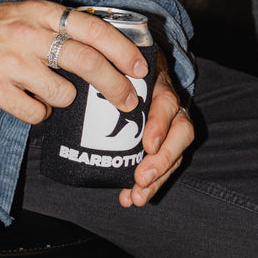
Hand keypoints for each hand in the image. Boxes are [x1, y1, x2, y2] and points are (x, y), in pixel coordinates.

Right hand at [0, 0, 147, 125]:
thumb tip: (106, 50)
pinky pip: (36, 112)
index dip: (122, 50)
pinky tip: (27, 102)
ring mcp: (11, 61)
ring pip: (64, 93)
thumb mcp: (25, 14)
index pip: (92, 28)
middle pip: (87, 61)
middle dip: (116, 86)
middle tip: (129, 102)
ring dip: (65, 101)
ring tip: (50, 94)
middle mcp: (28, 33)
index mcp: (40, 12)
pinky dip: (39, 113)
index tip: (140, 69)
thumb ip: (59, 27)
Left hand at [119, 50, 193, 207]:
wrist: (136, 63)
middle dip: (162, 162)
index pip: (167, 103)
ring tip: (137, 196)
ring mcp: (171, 124)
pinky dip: (150, 184)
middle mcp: (171, 106)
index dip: (160, 125)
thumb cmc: (122, 65)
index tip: (148, 145)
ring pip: (175, 154)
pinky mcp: (164, 140)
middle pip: (179, 135)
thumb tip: (77, 83)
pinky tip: (131, 197)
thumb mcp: (118, 60)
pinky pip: (164, 164)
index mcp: (158, 84)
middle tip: (141, 179)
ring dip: (157, 179)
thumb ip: (107, 71)